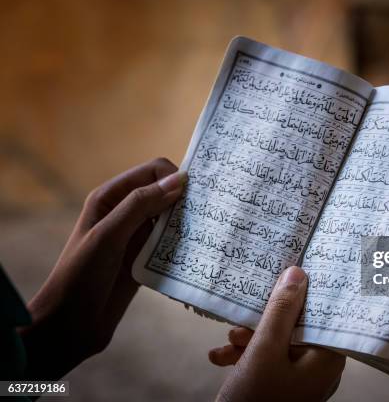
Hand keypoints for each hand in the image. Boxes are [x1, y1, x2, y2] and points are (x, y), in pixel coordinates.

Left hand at [19, 158, 186, 378]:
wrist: (70, 325)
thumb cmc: (81, 275)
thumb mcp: (109, 235)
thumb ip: (141, 205)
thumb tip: (180, 180)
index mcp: (111, 198)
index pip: (153, 172)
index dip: (175, 178)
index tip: (196, 197)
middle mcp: (125, 212)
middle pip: (165, 193)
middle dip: (187, 199)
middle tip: (209, 213)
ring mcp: (136, 236)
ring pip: (172, 218)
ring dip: (188, 222)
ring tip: (207, 233)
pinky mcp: (146, 258)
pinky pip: (171, 242)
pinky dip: (184, 243)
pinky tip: (197, 251)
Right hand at [209, 266, 344, 401]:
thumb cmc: (256, 398)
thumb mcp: (264, 349)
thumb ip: (281, 310)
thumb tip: (297, 274)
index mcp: (326, 358)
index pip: (325, 313)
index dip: (310, 292)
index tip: (294, 271)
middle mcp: (318, 368)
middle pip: (297, 326)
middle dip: (266, 320)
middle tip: (244, 316)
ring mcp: (299, 380)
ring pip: (278, 343)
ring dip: (250, 338)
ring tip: (228, 341)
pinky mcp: (281, 387)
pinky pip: (268, 361)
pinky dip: (246, 356)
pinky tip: (221, 357)